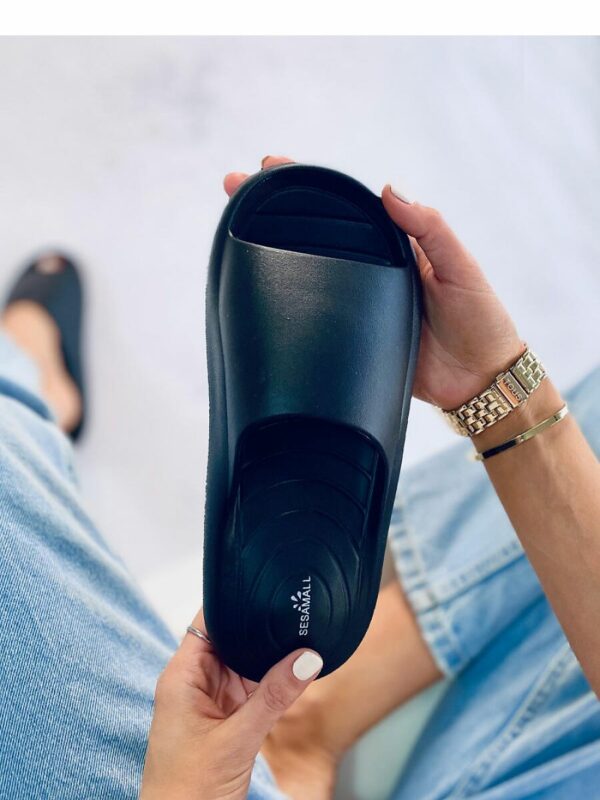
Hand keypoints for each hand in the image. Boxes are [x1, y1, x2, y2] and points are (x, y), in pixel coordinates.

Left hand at [140, 610, 321, 799]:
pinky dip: (268, 684)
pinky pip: (250, 689)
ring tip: (298, 644)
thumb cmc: (186, 792)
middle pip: (229, 639)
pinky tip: (289, 676)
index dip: (232, 602)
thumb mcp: (237, 740)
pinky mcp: (224, 719)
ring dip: (266, 660)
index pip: (206, 622)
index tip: (263, 587)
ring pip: (243, 664)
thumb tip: (306, 659)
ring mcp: (209, 701)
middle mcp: (193, 682)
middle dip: (259, 632)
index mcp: (181, 676)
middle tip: (293, 615)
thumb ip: (274, 697)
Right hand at [225, 157, 523, 410]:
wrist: (479, 382)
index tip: (270, 166)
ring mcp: (358, 301)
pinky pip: (315, 314)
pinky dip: (288, 300)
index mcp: (394, 244)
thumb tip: (389, 189)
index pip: (345, 205)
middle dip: (272, 208)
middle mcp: (370, 268)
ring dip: (271, 250)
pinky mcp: (350, 335)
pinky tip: (260, 291)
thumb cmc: (479, 318)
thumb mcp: (460, 267)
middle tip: (233, 188)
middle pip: (315, 231)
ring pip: (309, 270)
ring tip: (233, 228)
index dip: (308, 184)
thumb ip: (430, 228)